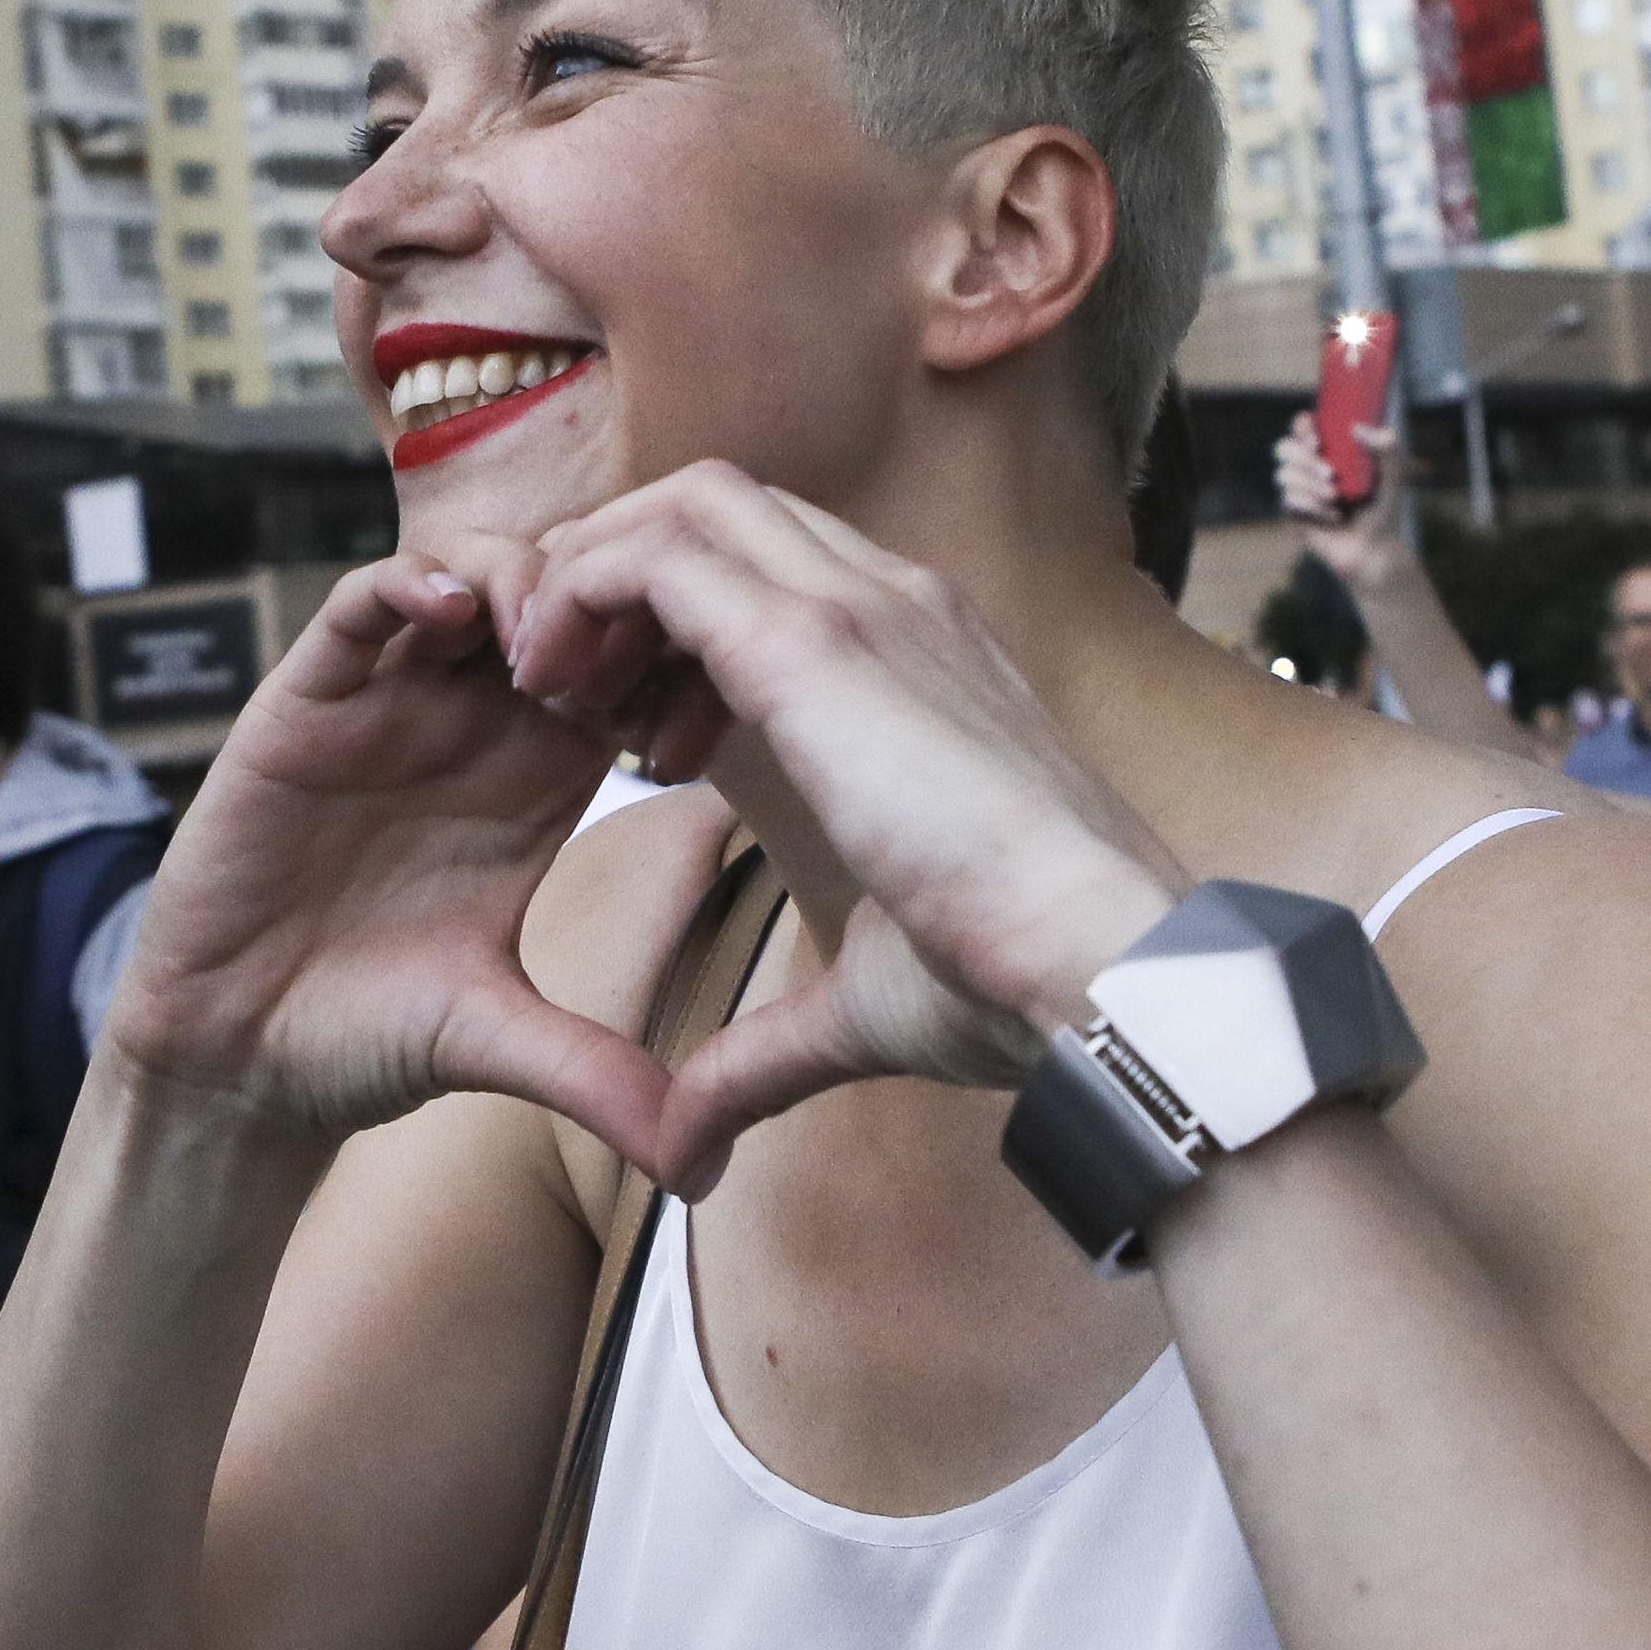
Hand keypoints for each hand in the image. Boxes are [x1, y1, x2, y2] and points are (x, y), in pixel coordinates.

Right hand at [93, 543, 678, 1173]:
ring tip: (545, 641)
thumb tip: (702, 1164)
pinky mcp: (306, 702)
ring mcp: (389, 704)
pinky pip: (361, 605)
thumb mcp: (499, 1043)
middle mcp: (471, 726)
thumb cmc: (365, 1039)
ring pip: (474, 574)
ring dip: (523, 577)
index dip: (675, 661)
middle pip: (569, 595)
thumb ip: (596, 1075)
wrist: (236, 1063)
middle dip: (613, 598)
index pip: (632, 669)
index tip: (701, 704)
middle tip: (632, 651)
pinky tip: (453, 612)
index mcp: (540, 782)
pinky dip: (412, 582)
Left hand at [503, 464, 1187, 1191]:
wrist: (1098, 960)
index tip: (636, 737)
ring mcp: (859, 603)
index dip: (683, 627)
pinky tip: (558, 687)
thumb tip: (688, 1144)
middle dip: (625, 574)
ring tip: (552, 687)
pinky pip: (654, 554)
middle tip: (570, 689)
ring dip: (596, 576)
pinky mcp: (812, 636)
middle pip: (722, 507)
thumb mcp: (860, 1001)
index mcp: (924, 658)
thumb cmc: (1012, 981)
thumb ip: (762, 1051)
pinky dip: (585, 594)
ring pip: (684, 505)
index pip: (779, 569)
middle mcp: (894, 601)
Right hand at [1276, 414, 1418, 594]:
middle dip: (1303, 458)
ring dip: (1310, 485)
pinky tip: (1332, 516)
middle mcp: (1308, 467)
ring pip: (1284, 474)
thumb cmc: (1385, 509)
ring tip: (1335, 498)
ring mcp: (1297, 490)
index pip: (1303, 427)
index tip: (1318, 440)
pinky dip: (1312, 506)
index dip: (1302, 428)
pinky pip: (1288, 499)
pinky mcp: (1292, 513)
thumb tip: (1356, 428)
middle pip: (1283, 448)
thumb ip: (1388, 448)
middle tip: (1331, 474)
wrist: (1375, 548)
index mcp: (1328, 450)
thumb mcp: (1394, 474)